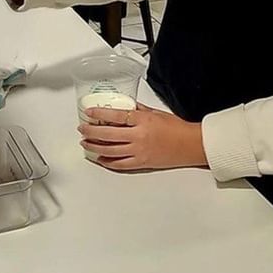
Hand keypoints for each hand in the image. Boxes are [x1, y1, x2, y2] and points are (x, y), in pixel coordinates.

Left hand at [78, 103, 207, 171]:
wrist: (190, 145)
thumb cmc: (177, 128)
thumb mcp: (155, 112)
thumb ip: (138, 110)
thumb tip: (124, 107)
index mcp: (142, 121)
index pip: (115, 116)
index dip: (99, 114)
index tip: (88, 113)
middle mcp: (138, 137)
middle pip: (108, 134)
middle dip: (92, 132)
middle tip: (82, 129)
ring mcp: (139, 152)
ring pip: (110, 151)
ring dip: (95, 147)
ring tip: (86, 144)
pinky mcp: (141, 163)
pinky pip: (120, 164)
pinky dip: (108, 162)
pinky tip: (100, 158)